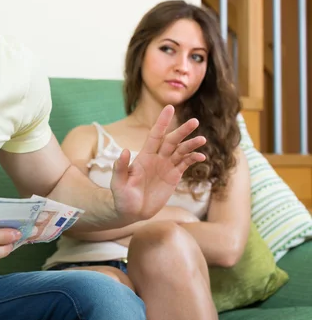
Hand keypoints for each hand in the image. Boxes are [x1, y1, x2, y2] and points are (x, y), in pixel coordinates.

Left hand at [110, 105, 205, 221]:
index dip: (162, 122)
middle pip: (172, 141)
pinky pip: (185, 164)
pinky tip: (202, 157)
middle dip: (182, 131)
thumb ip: (121, 168)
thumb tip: (124, 151)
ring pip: (181, 151)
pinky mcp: (173, 177)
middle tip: (194, 121)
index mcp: (144, 156)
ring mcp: (166, 166)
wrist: (131, 211)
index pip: (155, 135)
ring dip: (191, 145)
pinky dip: (193, 159)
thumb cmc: (122, 196)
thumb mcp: (118, 183)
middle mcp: (157, 158)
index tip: (170, 108)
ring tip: (202, 140)